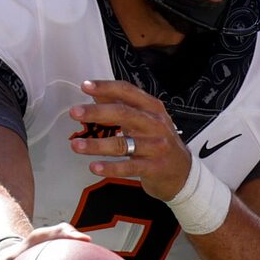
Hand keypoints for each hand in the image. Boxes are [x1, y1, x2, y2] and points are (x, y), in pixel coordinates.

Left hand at [71, 79, 190, 199]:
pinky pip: (129, 167)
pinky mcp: (154, 167)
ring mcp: (156, 147)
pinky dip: (110, 168)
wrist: (184, 173)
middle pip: (124, 113)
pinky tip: (94, 167)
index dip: (106, 87)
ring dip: (97, 145)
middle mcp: (156, 124)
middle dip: (97, 112)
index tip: (85, 86)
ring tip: (76, 145)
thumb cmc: (160, 143)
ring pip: (123, 143)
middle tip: (75, 112)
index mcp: (153, 108)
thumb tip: (96, 93)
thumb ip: (122, 106)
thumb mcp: (145, 120)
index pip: (128, 92)